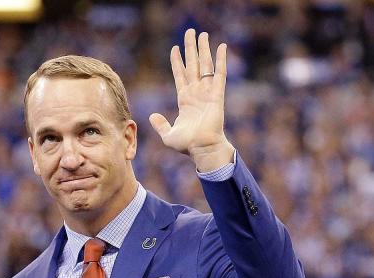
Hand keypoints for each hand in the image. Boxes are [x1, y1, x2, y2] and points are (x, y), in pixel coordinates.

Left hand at [148, 29, 233, 170]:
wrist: (202, 148)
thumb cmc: (187, 145)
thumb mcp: (168, 135)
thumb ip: (161, 124)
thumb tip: (152, 116)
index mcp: (185, 100)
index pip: (180, 75)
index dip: (177, 62)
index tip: (175, 48)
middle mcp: (196, 93)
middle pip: (192, 65)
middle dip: (191, 49)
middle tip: (190, 32)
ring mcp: (207, 92)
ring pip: (204, 65)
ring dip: (203, 49)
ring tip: (202, 34)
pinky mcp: (217, 94)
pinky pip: (220, 74)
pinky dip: (221, 60)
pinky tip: (221, 47)